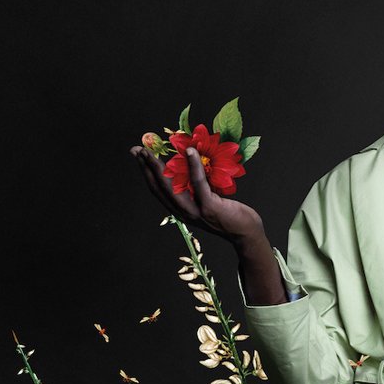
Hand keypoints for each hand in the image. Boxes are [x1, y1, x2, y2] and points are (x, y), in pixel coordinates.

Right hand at [131, 143, 266, 246]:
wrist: (246, 234)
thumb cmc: (230, 214)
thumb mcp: (208, 200)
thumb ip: (197, 189)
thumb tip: (191, 166)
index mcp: (181, 210)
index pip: (158, 190)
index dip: (146, 173)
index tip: (138, 156)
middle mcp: (183, 212)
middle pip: (158, 187)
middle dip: (145, 167)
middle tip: (136, 149)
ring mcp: (195, 210)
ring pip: (171, 186)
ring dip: (158, 167)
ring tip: (149, 151)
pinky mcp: (209, 206)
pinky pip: (198, 182)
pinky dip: (193, 165)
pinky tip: (189, 151)